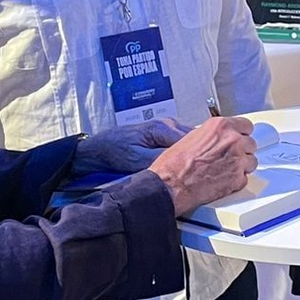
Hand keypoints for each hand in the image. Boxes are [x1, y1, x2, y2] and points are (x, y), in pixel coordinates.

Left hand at [75, 117, 193, 176]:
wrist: (101, 148)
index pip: (191, 141)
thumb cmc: (114, 151)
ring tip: (189, 173)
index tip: (198, 172)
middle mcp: (168, 124)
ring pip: (190, 143)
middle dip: (196, 156)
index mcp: (162, 127)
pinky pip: (182, 145)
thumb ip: (159, 160)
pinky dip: (184, 155)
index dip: (196, 157)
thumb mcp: (136, 159)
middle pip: (194, 140)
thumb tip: (178, 165)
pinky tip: (181, 167)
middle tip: (196, 175)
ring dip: (190, 156)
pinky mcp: (166, 135)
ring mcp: (168, 128)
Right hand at [147, 116, 257, 214]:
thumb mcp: (193, 136)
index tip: (239, 138)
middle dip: (242, 150)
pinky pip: (245, 178)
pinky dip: (236, 180)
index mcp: (221, 126)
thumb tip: (220, 139)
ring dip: (242, 165)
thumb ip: (213, 135)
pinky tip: (224, 180)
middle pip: (251, 143)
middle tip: (229, 156)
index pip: (246, 125)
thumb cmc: (175, 163)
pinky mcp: (237, 179)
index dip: (241, 134)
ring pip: (251, 161)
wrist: (171, 184)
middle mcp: (233, 141)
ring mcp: (238, 160)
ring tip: (227, 169)